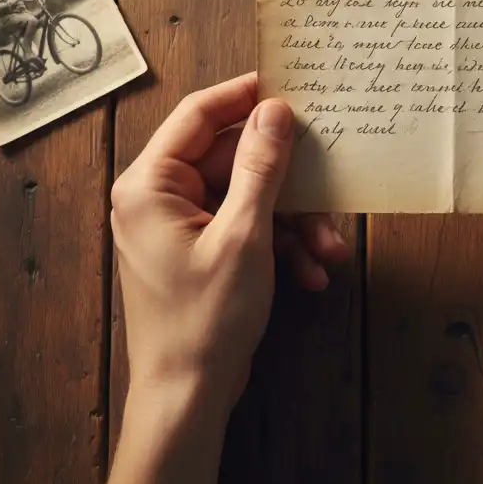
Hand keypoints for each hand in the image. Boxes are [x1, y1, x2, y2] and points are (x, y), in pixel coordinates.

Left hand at [110, 73, 348, 414]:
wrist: (188, 398)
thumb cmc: (205, 318)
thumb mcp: (244, 236)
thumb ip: (262, 167)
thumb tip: (276, 110)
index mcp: (151, 184)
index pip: (198, 115)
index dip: (245, 96)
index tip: (289, 85)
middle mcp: (160, 198)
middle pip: (235, 161)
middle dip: (288, 183)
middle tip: (332, 181)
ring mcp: (182, 226)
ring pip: (249, 197)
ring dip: (294, 221)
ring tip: (330, 249)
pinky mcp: (202, 250)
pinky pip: (247, 227)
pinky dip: (281, 245)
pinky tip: (311, 274)